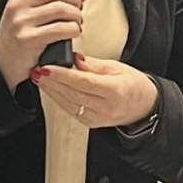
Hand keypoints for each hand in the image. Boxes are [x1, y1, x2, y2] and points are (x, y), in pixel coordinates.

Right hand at [0, 0, 92, 90]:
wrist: (2, 59)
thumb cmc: (23, 32)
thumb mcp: (37, 8)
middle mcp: (19, 2)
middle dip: (76, 0)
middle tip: (77, 9)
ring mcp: (22, 20)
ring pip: (63, 9)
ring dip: (77, 17)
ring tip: (75, 22)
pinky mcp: (28, 39)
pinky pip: (62, 28)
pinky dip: (74, 30)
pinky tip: (71, 32)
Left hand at [34, 56, 159, 128]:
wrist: (145, 107)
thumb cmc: (134, 85)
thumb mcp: (118, 67)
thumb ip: (94, 64)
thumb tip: (74, 59)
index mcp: (115, 90)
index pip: (83, 82)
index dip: (62, 75)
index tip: (47, 67)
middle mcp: (106, 107)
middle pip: (72, 93)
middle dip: (52, 82)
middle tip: (37, 70)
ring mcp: (98, 118)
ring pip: (69, 104)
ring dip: (51, 91)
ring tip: (39, 78)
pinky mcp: (92, 123)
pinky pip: (71, 110)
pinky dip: (59, 99)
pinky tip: (51, 90)